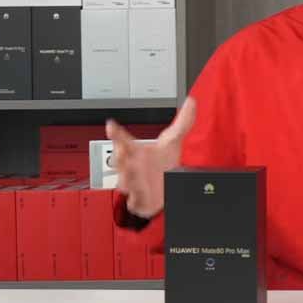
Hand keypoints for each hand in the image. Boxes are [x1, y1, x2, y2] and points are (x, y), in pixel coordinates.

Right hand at [106, 96, 196, 218]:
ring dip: (126, 177)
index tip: (111, 125)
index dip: (116, 132)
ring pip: (125, 181)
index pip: (123, 139)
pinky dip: (135, 198)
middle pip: (120, 161)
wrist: (169, 186)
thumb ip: (183, 122)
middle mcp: (132, 167)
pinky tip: (138, 194)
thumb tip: (191, 102)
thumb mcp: (174, 141)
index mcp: (136, 152)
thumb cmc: (164, 163)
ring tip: (131, 171)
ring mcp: (134, 184)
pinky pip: (134, 201)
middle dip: (119, 155)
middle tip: (121, 150)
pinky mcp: (140, 200)